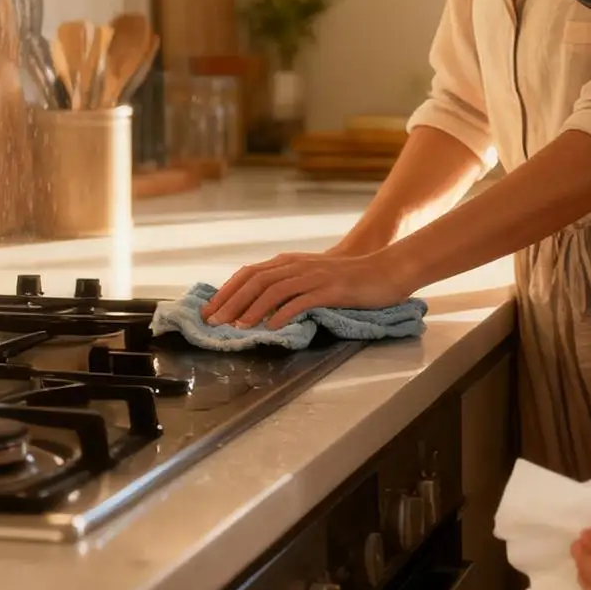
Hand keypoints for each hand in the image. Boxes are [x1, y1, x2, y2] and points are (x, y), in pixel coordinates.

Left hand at [202, 247, 411, 328]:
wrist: (383, 272)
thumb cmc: (346, 279)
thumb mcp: (310, 277)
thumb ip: (285, 285)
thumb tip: (253, 304)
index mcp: (290, 262)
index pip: (249, 273)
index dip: (226, 292)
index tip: (208, 312)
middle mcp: (298, 266)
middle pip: (256, 280)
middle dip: (231, 302)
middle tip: (213, 323)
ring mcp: (315, 276)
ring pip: (275, 289)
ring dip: (253, 308)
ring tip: (238, 327)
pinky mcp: (331, 289)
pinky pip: (302, 300)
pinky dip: (284, 313)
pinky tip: (272, 326)